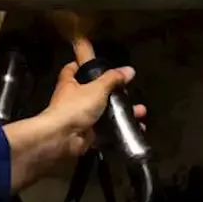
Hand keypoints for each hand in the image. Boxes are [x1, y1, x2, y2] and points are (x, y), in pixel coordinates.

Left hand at [1, 36, 145, 189]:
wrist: (62, 138)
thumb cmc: (76, 106)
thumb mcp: (97, 88)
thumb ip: (113, 79)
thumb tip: (129, 70)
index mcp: (70, 83)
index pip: (73, 68)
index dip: (83, 64)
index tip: (97, 64)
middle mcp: (73, 99)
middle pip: (94, 92)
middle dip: (112, 92)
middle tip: (129, 93)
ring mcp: (80, 118)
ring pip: (103, 112)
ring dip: (121, 112)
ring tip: (139, 112)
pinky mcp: (87, 134)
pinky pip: (106, 131)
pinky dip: (119, 130)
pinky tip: (136, 128)